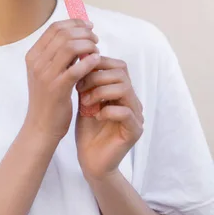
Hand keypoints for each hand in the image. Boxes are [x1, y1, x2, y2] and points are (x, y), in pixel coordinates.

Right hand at [24, 18, 99, 142]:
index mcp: (33, 55)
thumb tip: (78, 36)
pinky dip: (89, 61)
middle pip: (63, 34)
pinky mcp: (57, 89)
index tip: (88, 26)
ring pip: (70, 47)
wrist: (41, 127)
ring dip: (88, 45)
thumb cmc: (48, 99)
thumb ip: (58, 55)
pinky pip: (76, 69)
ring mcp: (45, 75)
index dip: (74, 23)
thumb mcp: (47, 73)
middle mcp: (36, 62)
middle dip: (83, 33)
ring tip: (96, 51)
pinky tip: (97, 61)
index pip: (55, 28)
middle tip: (95, 39)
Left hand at [75, 56, 143, 181]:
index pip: (117, 65)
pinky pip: (125, 112)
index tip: (78, 71)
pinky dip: (107, 110)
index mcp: (122, 89)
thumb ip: (87, 79)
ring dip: (100, 92)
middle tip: (80, 88)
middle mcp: (132, 99)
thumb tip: (81, 55)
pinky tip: (96, 116)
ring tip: (85, 102)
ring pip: (124, 88)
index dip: (98, 63)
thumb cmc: (87, 128)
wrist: (90, 159)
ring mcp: (136, 115)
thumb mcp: (84, 98)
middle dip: (96, 77)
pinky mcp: (135, 131)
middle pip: (121, 73)